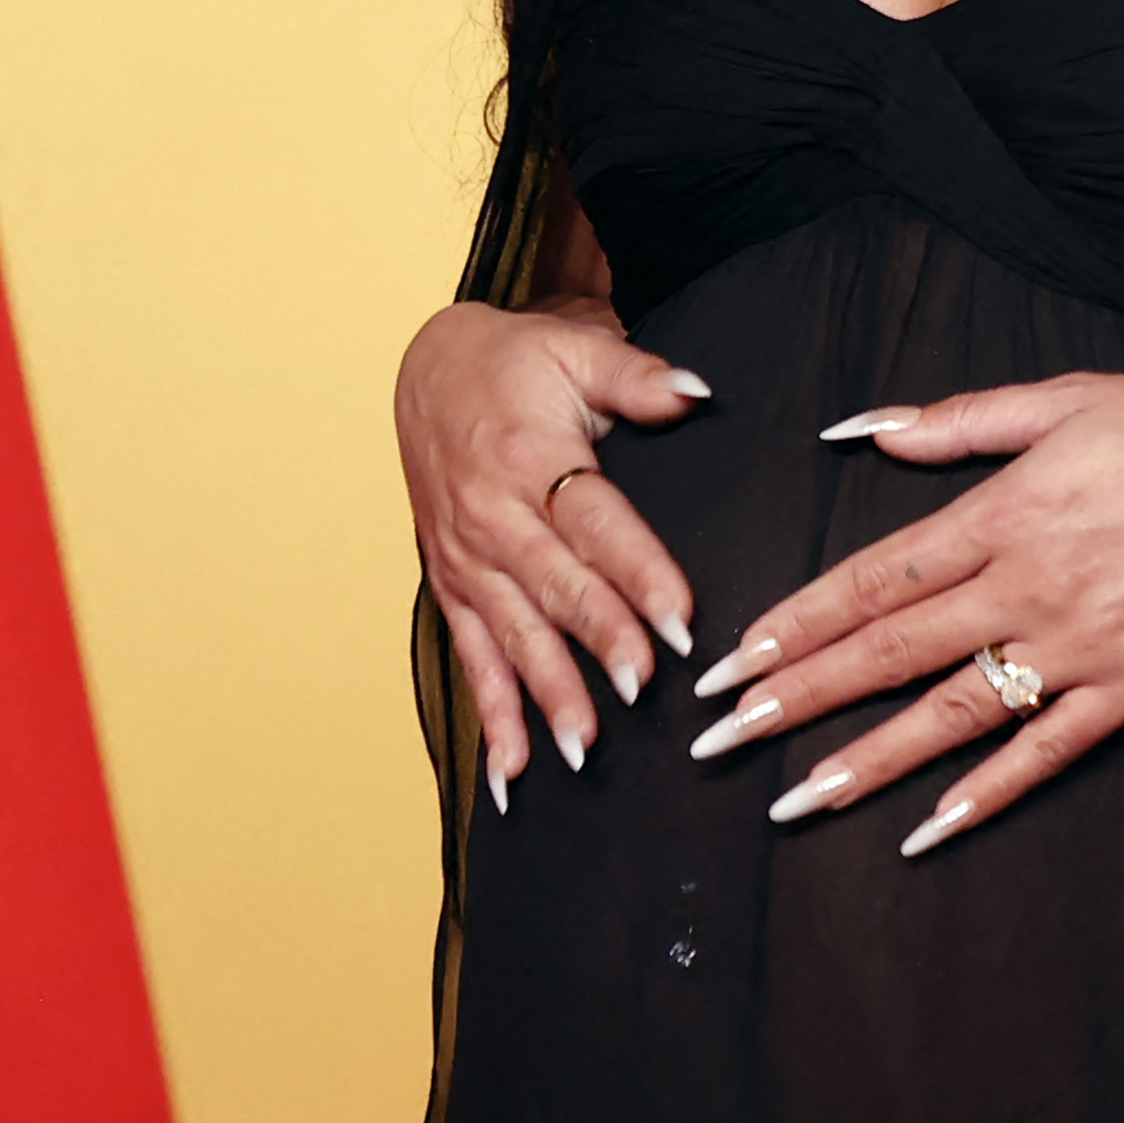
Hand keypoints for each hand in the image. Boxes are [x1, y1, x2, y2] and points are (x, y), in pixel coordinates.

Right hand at [395, 296, 711, 801]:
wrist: (426, 371)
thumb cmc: (512, 363)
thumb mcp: (575, 349)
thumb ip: (637, 377)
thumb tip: (697, 392)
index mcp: (528, 455)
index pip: (593, 522)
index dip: (637, 571)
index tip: (681, 618)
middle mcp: (492, 517)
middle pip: (554, 586)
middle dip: (599, 641)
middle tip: (643, 689)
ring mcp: (467, 559)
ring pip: (512, 635)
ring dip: (547, 693)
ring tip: (587, 746)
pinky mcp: (452, 586)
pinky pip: (471, 659)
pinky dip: (492, 718)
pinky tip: (514, 773)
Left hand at [680, 374, 1123, 857]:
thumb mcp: (1064, 398)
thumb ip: (955, 418)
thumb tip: (859, 429)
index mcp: (1001, 513)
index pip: (873, 581)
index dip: (795, 623)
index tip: (732, 662)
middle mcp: (1026, 586)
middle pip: (888, 654)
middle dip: (795, 701)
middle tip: (720, 744)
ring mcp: (1077, 648)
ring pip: (950, 716)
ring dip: (866, 763)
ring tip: (794, 802)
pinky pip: (1044, 754)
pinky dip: (984, 795)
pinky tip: (927, 831)